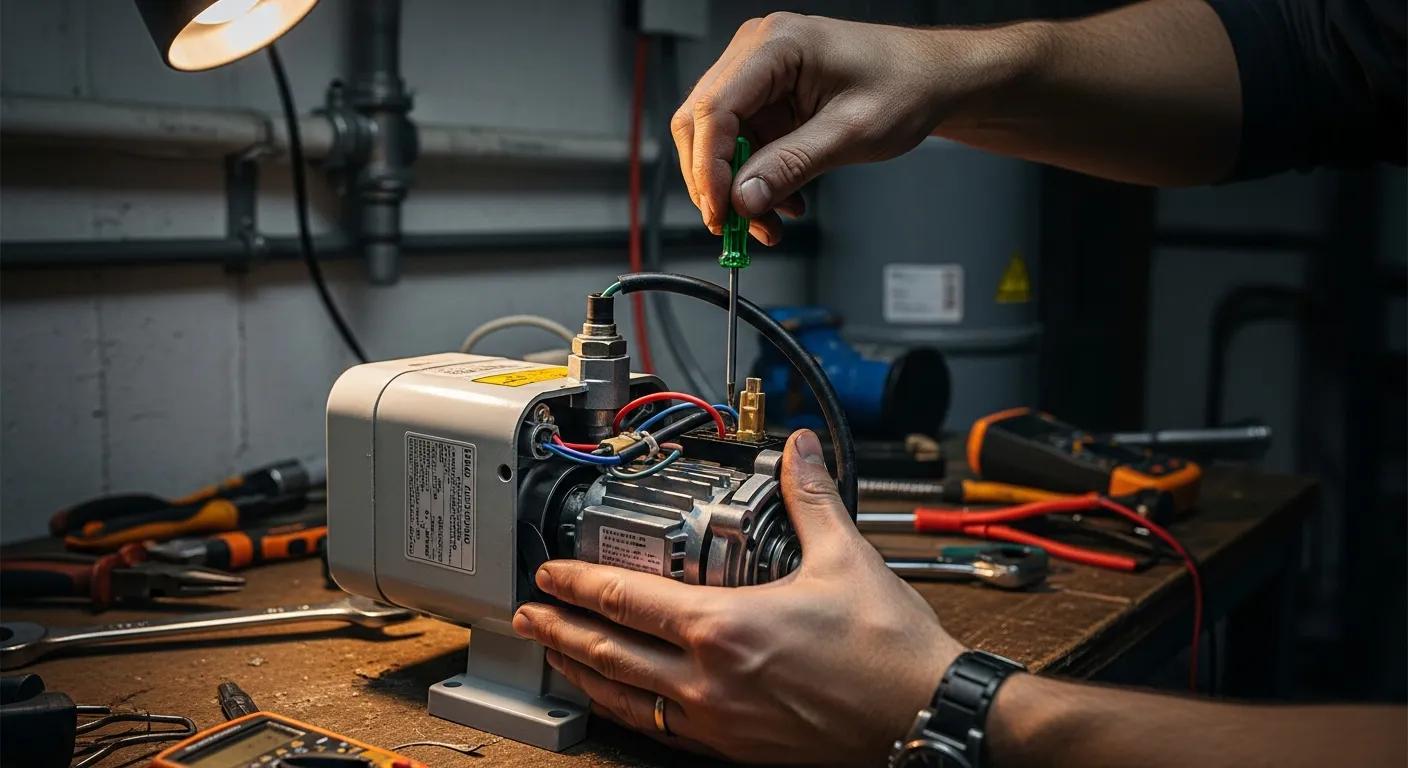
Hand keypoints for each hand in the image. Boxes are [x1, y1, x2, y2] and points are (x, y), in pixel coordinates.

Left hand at [512, 429, 966, 764]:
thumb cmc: (888, 652)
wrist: (924, 717)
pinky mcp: (735, 748)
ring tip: (555, 655)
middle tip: (529, 611)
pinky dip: (625, 709)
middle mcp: (708, 680)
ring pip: (624, 699)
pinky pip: (659, 730)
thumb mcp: (845, 559)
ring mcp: (717, 721)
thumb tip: (799, 451)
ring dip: (581, 672)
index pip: (626, 600)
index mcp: (725, 628)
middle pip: (608, 653)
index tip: (551, 570)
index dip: (579, 582)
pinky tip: (620, 702)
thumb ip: (809, 498)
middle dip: (560, 628)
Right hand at [673, 13, 981, 244]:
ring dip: (738, 185)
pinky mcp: (769, 95)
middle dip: (716, 181)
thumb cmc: (906, 85)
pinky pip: (744, 141)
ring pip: (718, 138)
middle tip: (733, 225)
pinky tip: (783, 199)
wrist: (934, 78)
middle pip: (703, 122)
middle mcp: (759, 51)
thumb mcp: (850, 134)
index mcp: (777, 44)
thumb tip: (743, 198)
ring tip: (769, 220)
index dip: (708, 167)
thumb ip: (791, 166)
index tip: (720, 210)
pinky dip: (756, 177)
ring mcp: (760, 72)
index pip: (715, 108)